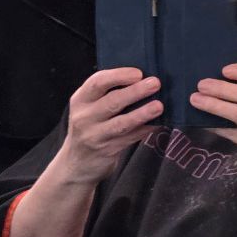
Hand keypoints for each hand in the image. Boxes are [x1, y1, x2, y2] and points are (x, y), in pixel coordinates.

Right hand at [58, 68, 162, 183]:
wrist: (77, 163)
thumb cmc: (90, 125)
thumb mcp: (90, 107)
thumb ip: (107, 93)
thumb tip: (142, 78)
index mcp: (81, 99)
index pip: (97, 82)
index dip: (118, 75)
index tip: (138, 73)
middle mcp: (85, 117)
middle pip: (112, 101)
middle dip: (135, 91)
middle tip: (155, 83)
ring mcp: (95, 136)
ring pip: (121, 123)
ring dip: (142, 113)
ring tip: (159, 106)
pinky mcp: (107, 150)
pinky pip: (130, 138)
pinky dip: (145, 129)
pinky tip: (157, 123)